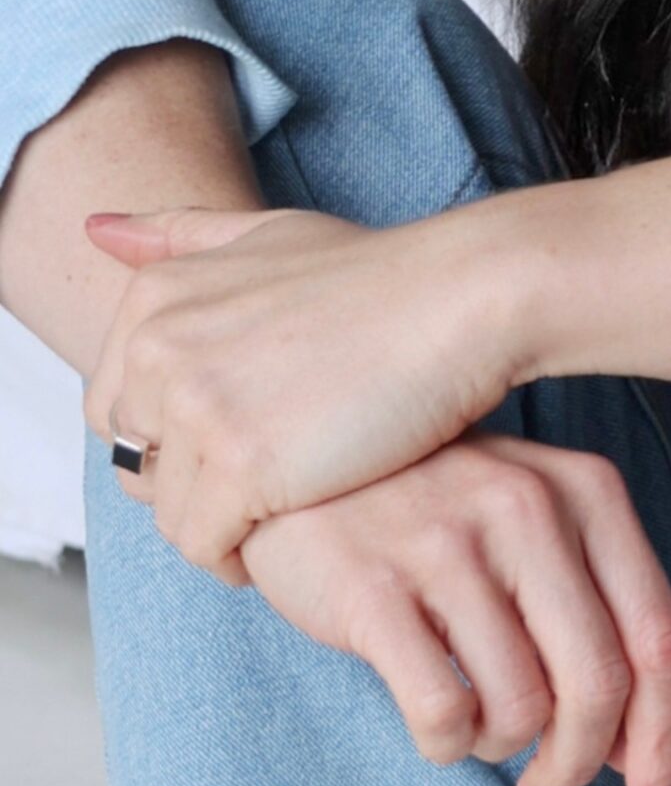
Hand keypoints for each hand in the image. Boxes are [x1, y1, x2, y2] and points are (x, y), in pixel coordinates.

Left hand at [84, 201, 514, 578]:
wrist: (461, 300)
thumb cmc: (377, 274)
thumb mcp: (271, 232)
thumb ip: (180, 233)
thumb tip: (95, 230)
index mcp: (156, 297)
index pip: (116, 404)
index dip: (180, 429)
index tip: (246, 425)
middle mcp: (160, 347)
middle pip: (136, 460)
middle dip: (192, 476)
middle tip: (269, 470)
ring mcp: (197, 408)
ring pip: (168, 511)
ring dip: (220, 522)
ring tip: (288, 500)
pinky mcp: (240, 468)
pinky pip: (204, 545)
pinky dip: (240, 556)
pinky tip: (294, 526)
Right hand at [239, 431, 670, 785]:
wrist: (306, 452)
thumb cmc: (437, 504)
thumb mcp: (534, 523)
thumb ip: (595, 610)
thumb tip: (638, 744)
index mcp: (587, 491)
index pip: (659, 636)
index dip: (666, 734)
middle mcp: (530, 508)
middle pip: (600, 685)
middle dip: (580, 762)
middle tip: (547, 781)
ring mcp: (450, 544)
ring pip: (522, 710)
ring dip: (505, 748)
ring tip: (479, 726)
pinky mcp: (374, 588)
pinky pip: (444, 715)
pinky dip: (448, 744)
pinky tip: (437, 719)